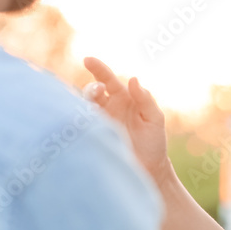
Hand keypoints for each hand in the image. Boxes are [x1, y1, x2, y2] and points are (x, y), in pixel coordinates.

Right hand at [83, 57, 168, 180]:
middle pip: (91, 91)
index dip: (98, 69)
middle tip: (99, 91)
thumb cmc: (154, 142)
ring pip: (81, 106)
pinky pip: (79, 125)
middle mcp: (108, 108)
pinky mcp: (92, 137)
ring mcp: (98, 122)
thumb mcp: (155, 119)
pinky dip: (75, 119)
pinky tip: (79, 120)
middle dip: (91, 88)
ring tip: (89, 108)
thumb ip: (145, 99)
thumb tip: (133, 79)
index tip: (88, 60)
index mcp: (123, 99)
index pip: (108, 80)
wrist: (149, 169)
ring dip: (81, 103)